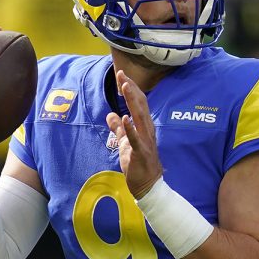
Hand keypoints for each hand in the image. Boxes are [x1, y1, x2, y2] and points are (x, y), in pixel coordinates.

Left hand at [105, 70, 162, 198]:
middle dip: (130, 89)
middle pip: (140, 105)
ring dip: (131, 100)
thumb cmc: (138, 163)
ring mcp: (145, 140)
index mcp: (144, 126)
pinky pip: (135, 138)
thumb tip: (110, 114)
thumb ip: (118, 128)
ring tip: (125, 86)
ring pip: (139, 116)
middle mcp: (147, 129)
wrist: (148, 185)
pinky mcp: (141, 152)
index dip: (130, 88)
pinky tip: (125, 117)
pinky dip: (130, 128)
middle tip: (121, 74)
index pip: (138, 103)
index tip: (121, 75)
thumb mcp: (125, 142)